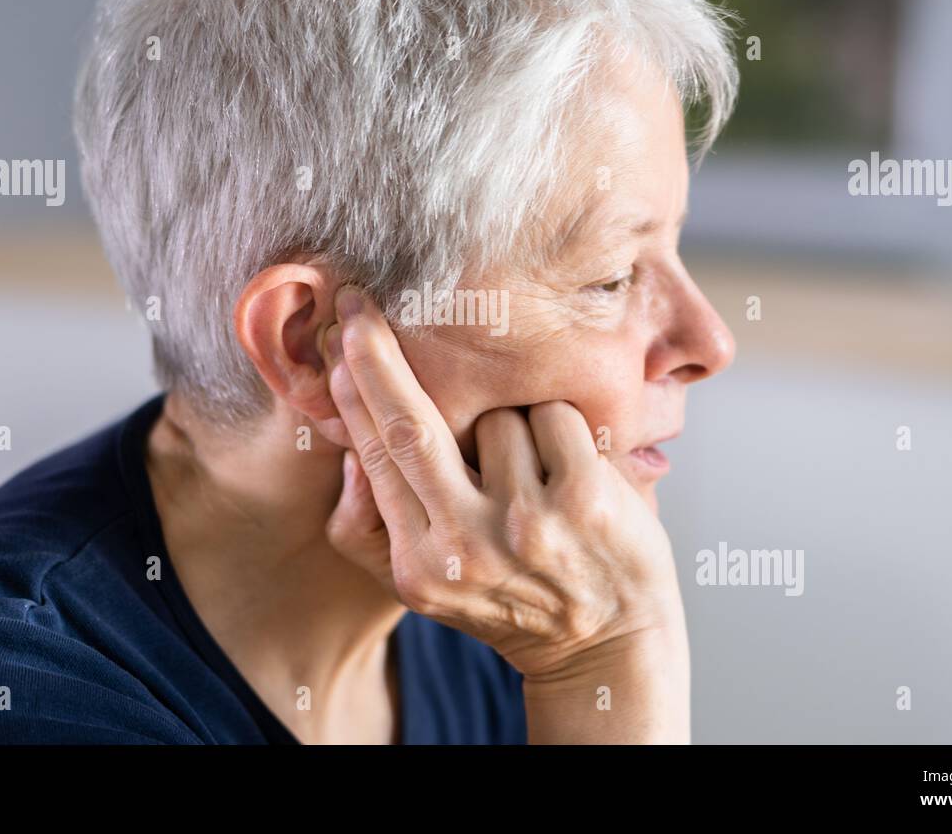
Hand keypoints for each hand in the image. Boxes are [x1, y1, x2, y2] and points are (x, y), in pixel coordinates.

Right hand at [320, 286, 686, 689]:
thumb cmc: (512, 597)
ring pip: (497, 418)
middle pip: (409, 425)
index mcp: (419, 564)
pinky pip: (553, 416)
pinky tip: (574, 472)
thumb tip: (351, 447)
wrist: (610, 647)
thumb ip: (369, 526)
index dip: (354, 392)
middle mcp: (466, 546)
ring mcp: (528, 522)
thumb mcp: (425, 585)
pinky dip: (562, 428)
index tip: (341, 339)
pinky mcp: (585, 500)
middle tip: (360, 305)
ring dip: (514, 424)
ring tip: (536, 478)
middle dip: (377, 357)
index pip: (377, 457)